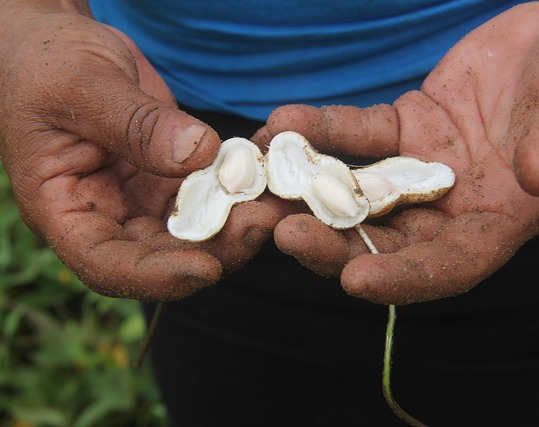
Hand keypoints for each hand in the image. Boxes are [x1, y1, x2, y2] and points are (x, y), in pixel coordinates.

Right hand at [0, 5, 279, 299]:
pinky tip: (269, 170)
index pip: (107, 265)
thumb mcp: (80, 86)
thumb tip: (197, 154)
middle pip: (163, 255)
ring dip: (238, 221)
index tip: (207, 268)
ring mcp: (143, 198)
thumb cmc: (45, 64)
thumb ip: (134, 124)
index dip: (156, 276)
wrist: (60, 46)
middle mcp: (107, 216)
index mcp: (64, 212)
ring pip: (196, 229)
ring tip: (278, 198)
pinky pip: (211, 191)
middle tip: (263, 223)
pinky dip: (240, 186)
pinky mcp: (172, 176)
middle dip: (216, 248)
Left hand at [255, 2, 538, 304]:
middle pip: (388, 241)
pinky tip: (285, 122)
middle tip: (284, 235)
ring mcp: (424, 166)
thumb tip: (537, 175)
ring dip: (311, 191)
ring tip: (264, 183)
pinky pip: (359, 133)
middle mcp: (455, 204)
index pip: (452, 265)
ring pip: (361, 193)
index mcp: (503, 218)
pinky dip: (323, 130)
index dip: (406, 278)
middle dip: (336, 244)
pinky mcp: (407, 126)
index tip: (357, 281)